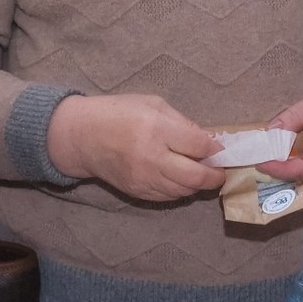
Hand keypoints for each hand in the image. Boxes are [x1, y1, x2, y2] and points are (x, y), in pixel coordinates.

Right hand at [46, 93, 226, 202]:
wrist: (82, 136)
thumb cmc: (118, 112)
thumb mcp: (152, 104)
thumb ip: (182, 122)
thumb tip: (207, 141)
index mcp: (156, 128)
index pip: (199, 146)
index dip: (215, 148)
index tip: (219, 148)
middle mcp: (152, 157)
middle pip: (196, 176)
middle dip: (215, 175)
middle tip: (220, 170)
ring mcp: (144, 178)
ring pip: (184, 190)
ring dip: (198, 184)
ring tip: (202, 174)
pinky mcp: (137, 191)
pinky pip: (168, 197)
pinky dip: (180, 190)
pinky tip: (182, 180)